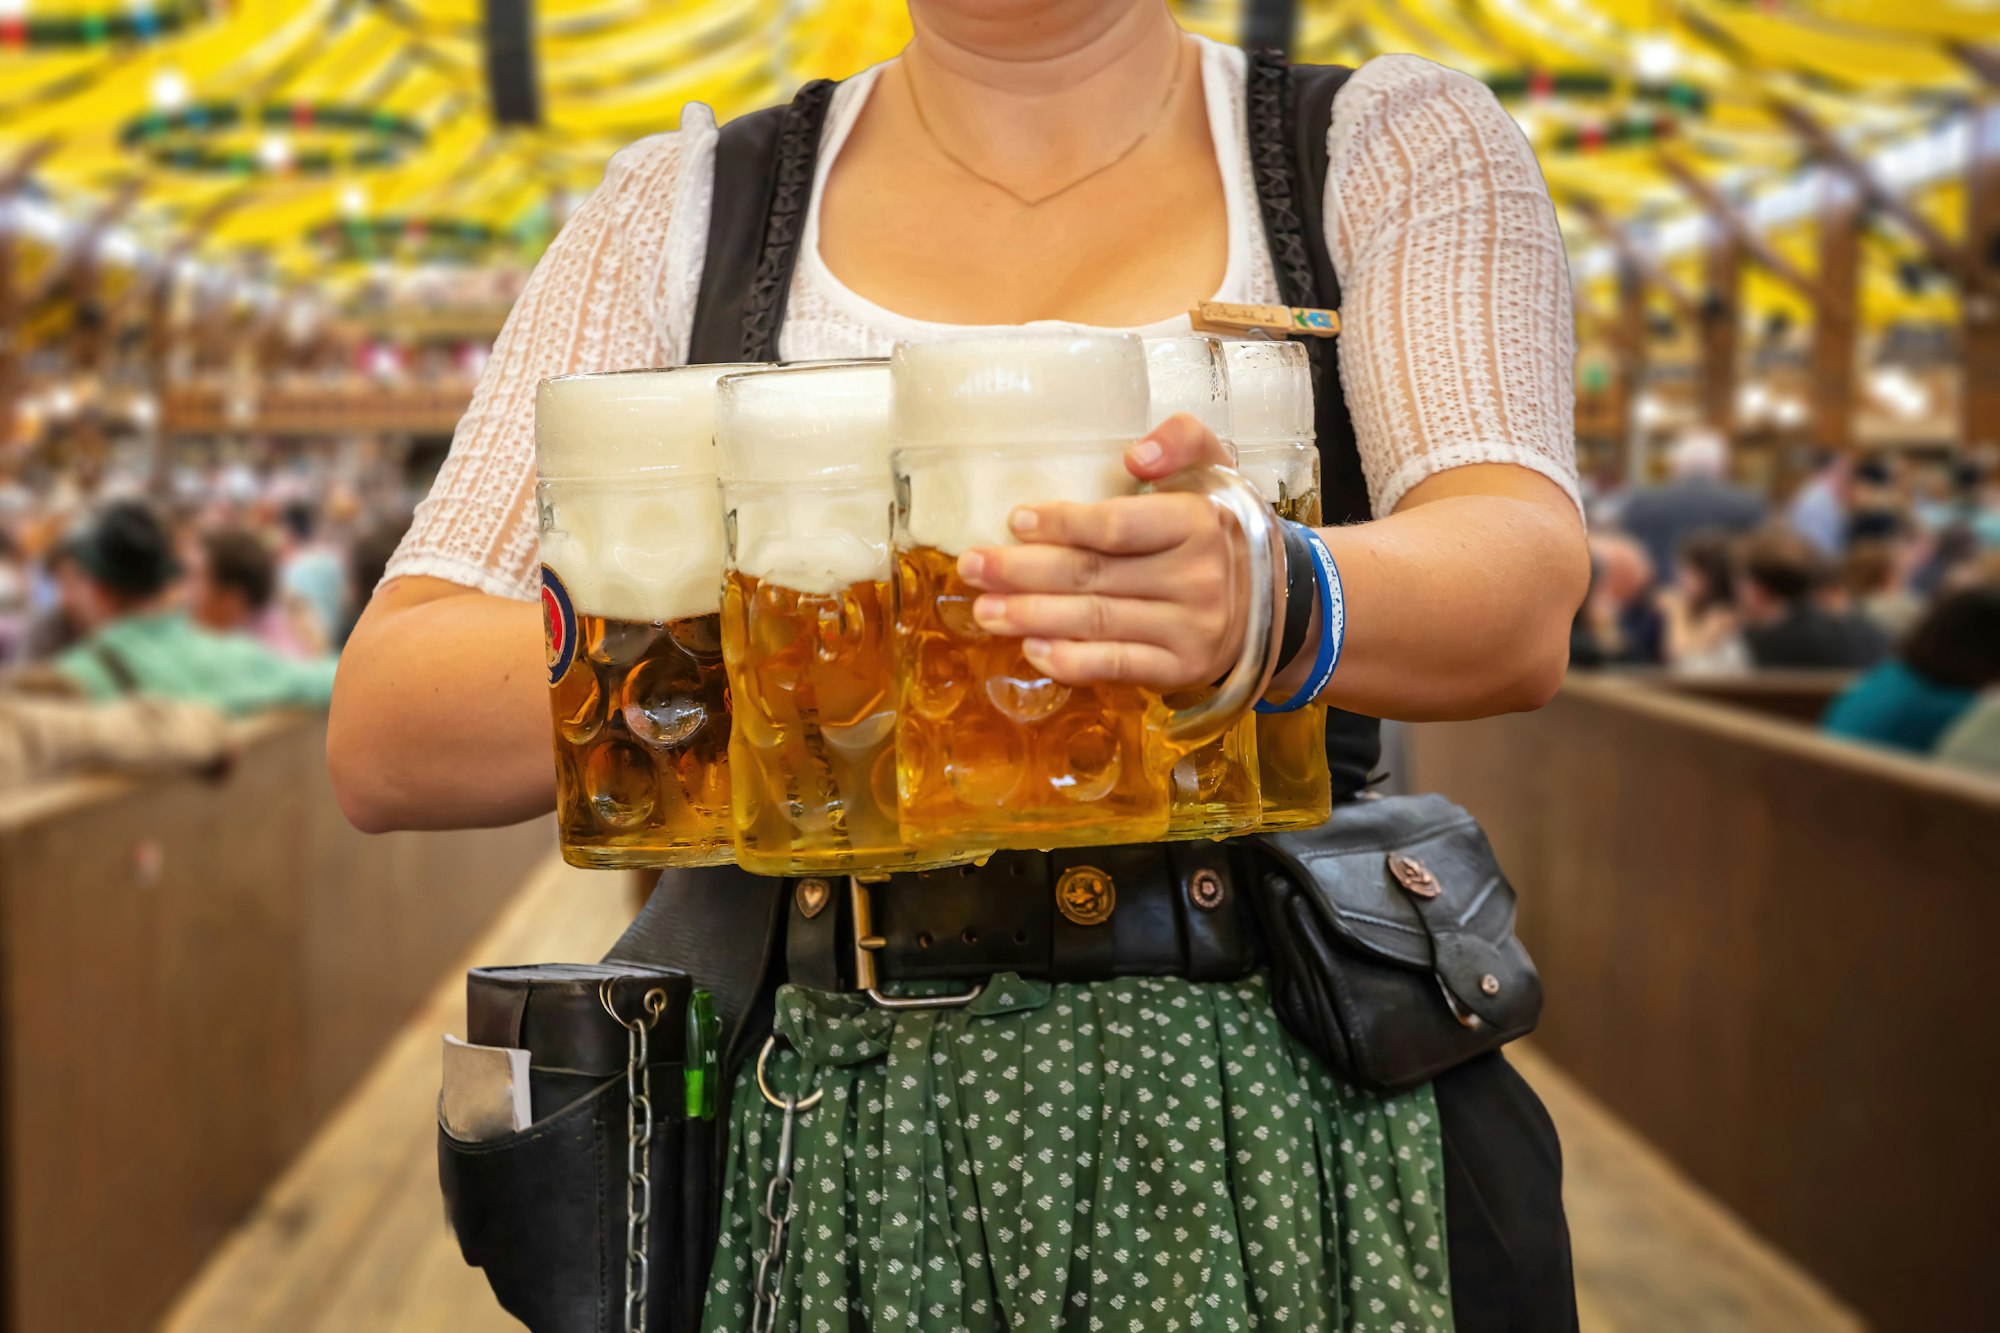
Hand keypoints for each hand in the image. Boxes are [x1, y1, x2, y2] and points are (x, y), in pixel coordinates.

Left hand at [955, 414, 1247, 688]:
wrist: (1279, 598)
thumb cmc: (1223, 527)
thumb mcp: (1217, 469)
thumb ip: (1183, 440)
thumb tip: (1135, 455)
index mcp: (1199, 523)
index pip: (1119, 526)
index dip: (1063, 523)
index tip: (1016, 520)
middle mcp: (1197, 578)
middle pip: (1093, 575)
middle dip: (1023, 572)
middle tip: (972, 567)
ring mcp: (1190, 629)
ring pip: (1097, 622)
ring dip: (1032, 617)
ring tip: (984, 610)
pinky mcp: (1182, 669)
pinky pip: (1117, 665)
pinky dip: (1071, 661)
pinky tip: (1032, 650)